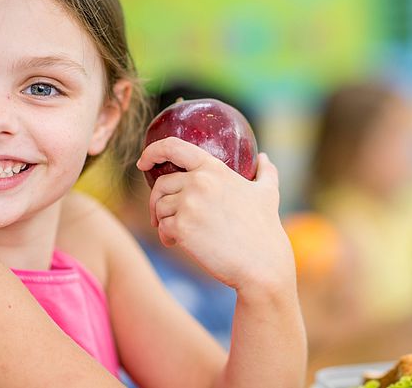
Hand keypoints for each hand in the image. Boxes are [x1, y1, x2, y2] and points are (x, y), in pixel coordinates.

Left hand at [136, 137, 294, 291]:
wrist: (262, 263)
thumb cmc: (265, 230)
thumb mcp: (268, 193)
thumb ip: (265, 171)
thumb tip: (263, 156)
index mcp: (214, 169)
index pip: (174, 147)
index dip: (153, 151)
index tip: (144, 163)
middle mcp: (199, 182)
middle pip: (161, 184)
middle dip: (157, 201)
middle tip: (162, 216)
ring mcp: (189, 204)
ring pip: (160, 208)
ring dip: (164, 221)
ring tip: (177, 235)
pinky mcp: (182, 228)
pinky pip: (162, 227)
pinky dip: (166, 237)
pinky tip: (177, 244)